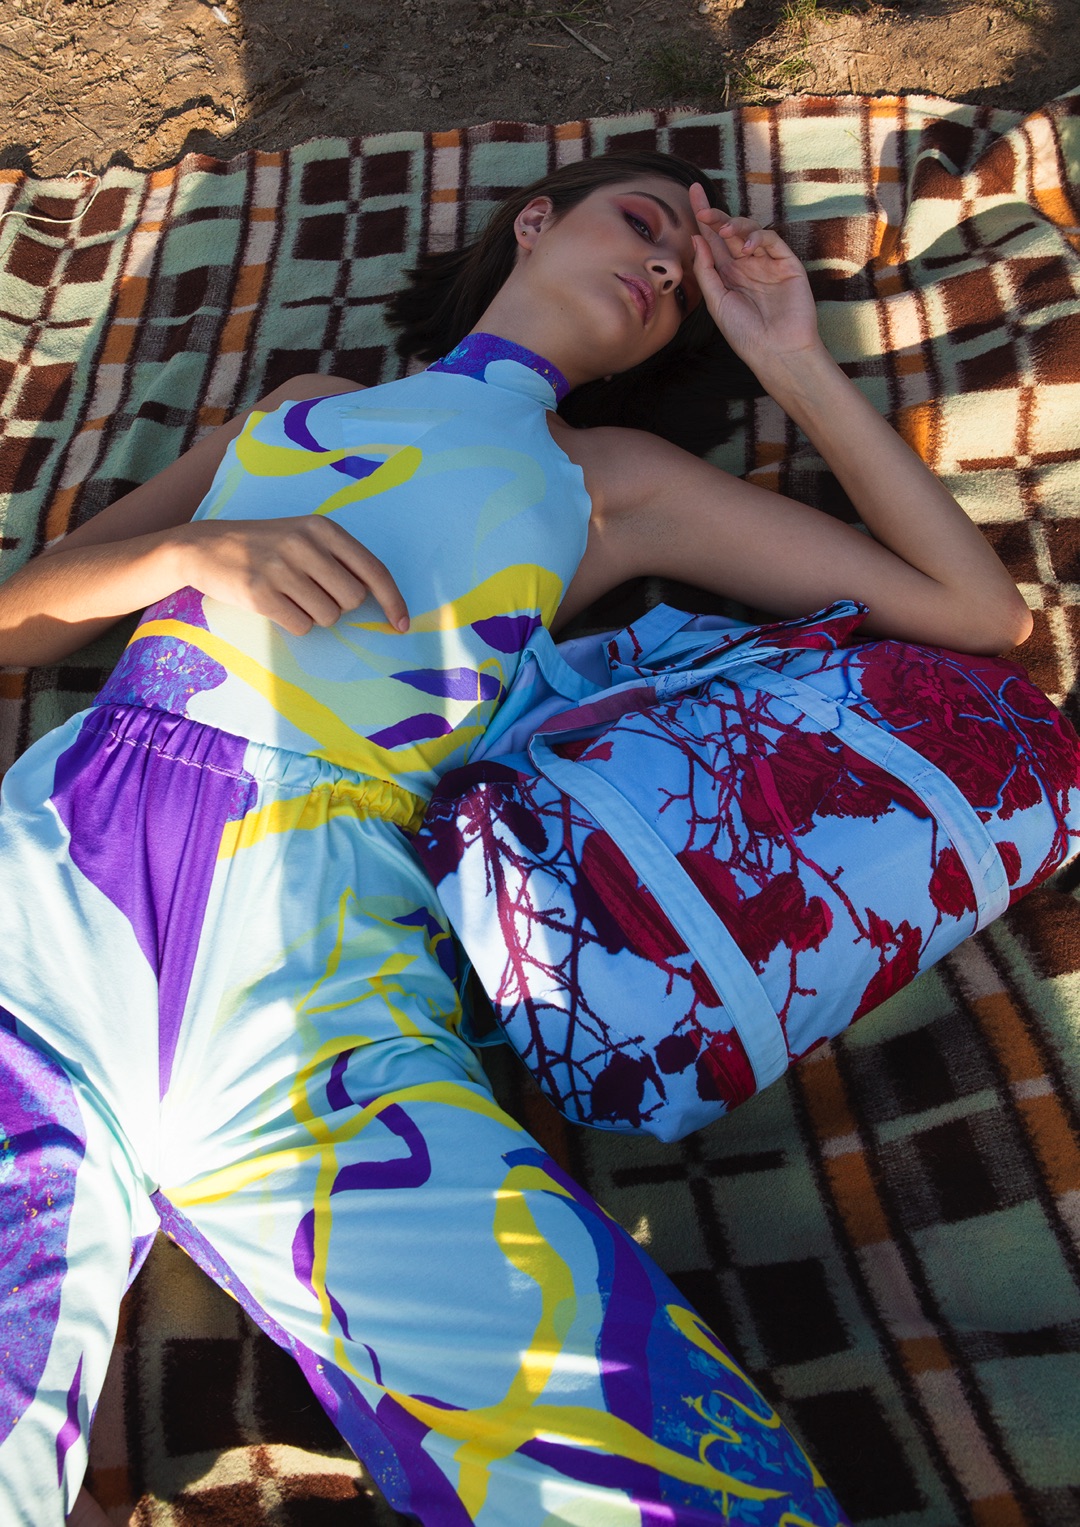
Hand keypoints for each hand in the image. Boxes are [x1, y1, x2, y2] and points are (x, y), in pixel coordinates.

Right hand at [175, 516, 409, 635]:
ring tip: (290, 595)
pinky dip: (294, 623)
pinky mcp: (260, 592)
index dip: (392, 601)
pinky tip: (275, 605)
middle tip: (312, 593)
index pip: (373, 570)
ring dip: (314, 615)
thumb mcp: (303, 536)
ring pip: (328, 616)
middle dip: (338, 605)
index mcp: (322, 528)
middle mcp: (304, 544)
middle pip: (352, 599)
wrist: (204, 546)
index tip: (401, 625)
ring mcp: (281, 568)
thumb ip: (339, 558)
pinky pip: (301, 626)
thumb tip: (378, 597)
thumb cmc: (264, 546)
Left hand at [689, 184, 821, 370]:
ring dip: (736, 225)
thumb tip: (696, 238)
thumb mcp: (717, 303)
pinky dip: (758, 238)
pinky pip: (771, 240)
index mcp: (727, 275)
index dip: (704, 218)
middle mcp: (746, 266)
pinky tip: (746, 248)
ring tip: (726, 230)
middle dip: (716, 215)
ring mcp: (767, 263)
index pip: (713, 240)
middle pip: (729, 231)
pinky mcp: (787, 264)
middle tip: (702, 206)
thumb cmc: (745, 334)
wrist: (776, 352)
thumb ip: (706, 271)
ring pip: (749, 231)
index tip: (692, 193)